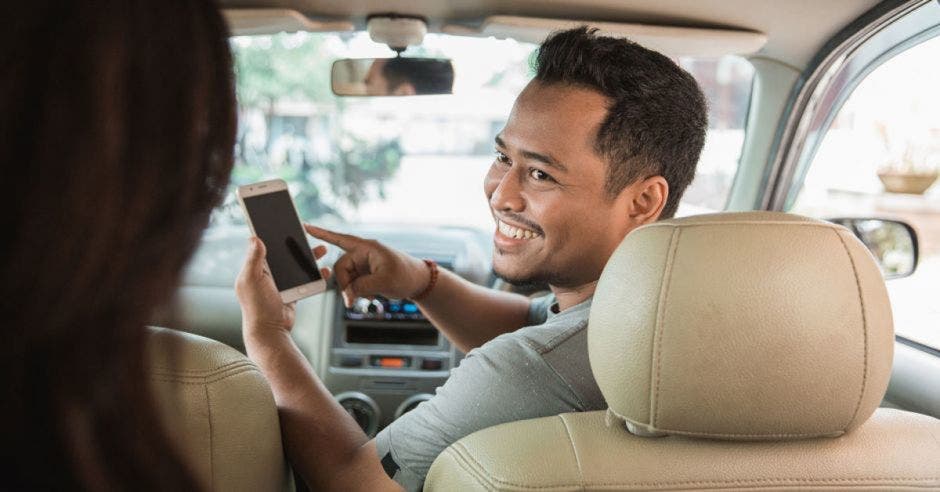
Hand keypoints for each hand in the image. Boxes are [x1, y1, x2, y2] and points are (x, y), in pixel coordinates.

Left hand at [235, 236, 330, 338]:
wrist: (270, 331)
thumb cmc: (257, 307)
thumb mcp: (252, 280)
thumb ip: (254, 259)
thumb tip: (254, 237)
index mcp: (254, 268)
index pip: (262, 245)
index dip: (270, 232)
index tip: (280, 221)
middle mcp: (266, 274)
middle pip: (283, 252)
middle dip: (295, 242)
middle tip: (305, 231)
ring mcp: (280, 283)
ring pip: (296, 264)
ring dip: (308, 256)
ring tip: (321, 249)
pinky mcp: (291, 291)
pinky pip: (304, 278)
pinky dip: (314, 274)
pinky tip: (323, 270)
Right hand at [303, 224, 428, 306]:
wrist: (418, 282)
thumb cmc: (406, 275)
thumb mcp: (384, 282)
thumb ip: (362, 287)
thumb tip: (348, 293)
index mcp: (367, 247)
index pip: (340, 239)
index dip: (321, 233)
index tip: (305, 226)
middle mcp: (363, 253)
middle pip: (341, 268)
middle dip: (344, 285)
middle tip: (351, 301)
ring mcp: (363, 264)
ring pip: (346, 277)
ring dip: (351, 290)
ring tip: (362, 299)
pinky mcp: (365, 273)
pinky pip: (352, 282)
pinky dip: (355, 291)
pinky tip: (365, 297)